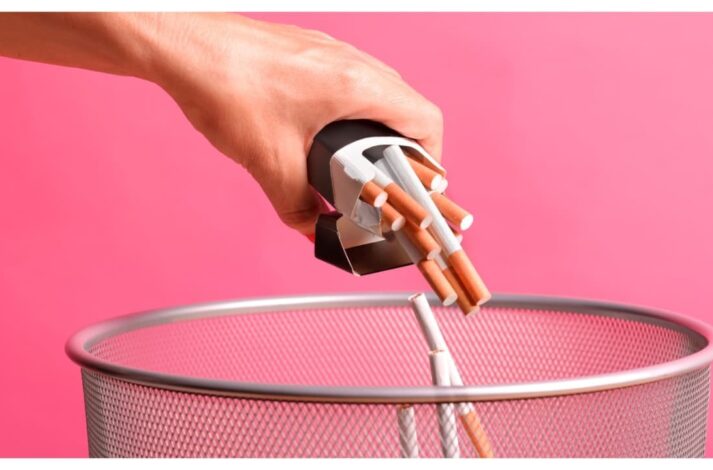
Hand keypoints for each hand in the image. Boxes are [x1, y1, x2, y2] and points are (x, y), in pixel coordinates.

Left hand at [144, 14, 443, 234]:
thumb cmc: (226, 86)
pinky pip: (353, 82)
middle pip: (409, 107)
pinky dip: (355, 112)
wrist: (185, 45)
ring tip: (361, 163)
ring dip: (380, 129)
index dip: (432, 161)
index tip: (419, 188)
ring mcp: (333, 53)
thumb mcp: (270, 161)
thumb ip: (298, 206)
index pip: (425, 121)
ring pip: (382, 92)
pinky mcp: (312, 52)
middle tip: (390, 182)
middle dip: (407, 150)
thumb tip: (313, 230)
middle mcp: (353, 63)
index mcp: (357, 87)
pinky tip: (327, 135)